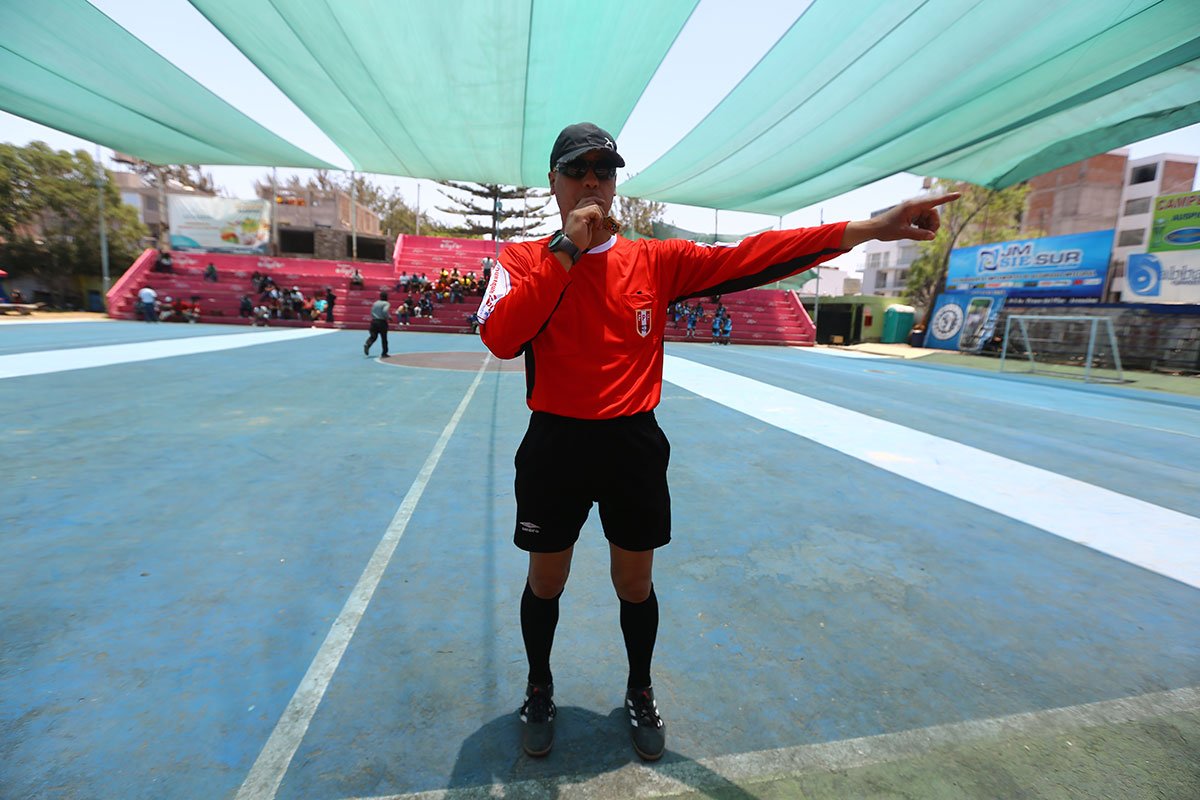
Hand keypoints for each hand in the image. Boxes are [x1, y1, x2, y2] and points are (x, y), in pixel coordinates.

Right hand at [563, 199, 607, 249]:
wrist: (570, 247)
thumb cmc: (578, 242)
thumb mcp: (586, 228)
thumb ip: (590, 220)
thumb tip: (599, 215)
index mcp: (575, 213)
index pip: (586, 200)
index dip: (596, 200)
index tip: (603, 204)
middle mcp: (574, 211)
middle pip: (591, 200)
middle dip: (600, 208)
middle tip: (601, 221)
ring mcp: (576, 212)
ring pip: (594, 205)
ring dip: (600, 215)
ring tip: (598, 226)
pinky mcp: (579, 216)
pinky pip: (594, 211)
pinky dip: (599, 218)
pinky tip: (596, 226)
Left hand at [842, 192, 960, 247]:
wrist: (874, 228)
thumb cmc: (886, 229)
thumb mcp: (903, 233)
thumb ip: (919, 235)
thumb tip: (933, 236)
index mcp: (913, 206)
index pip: (934, 201)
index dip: (947, 198)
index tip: (959, 195)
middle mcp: (914, 206)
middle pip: (933, 213)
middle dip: (934, 224)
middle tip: (929, 236)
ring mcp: (913, 210)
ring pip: (929, 217)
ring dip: (928, 227)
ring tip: (919, 235)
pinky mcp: (911, 215)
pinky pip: (923, 220)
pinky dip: (923, 227)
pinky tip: (916, 232)